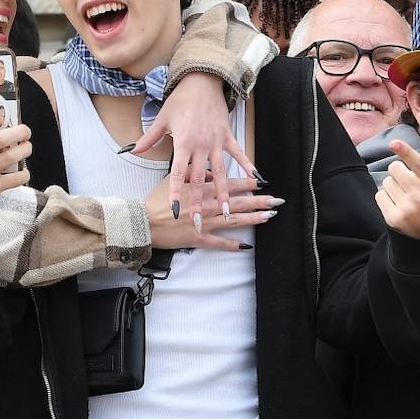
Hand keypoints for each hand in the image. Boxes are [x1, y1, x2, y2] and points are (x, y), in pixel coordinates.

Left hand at [131, 72, 258, 226]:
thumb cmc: (180, 100)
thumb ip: (149, 138)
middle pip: (200, 180)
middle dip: (200, 202)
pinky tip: (256, 179)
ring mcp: (216, 142)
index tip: (175, 211)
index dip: (176, 194)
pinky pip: (239, 153)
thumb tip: (131, 151)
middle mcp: (201, 146)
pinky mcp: (228, 136)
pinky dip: (247, 165)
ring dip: (225, 193)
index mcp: (183, 143)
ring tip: (230, 212)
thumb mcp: (162, 118)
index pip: (177, 174)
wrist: (201, 81)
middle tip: (200, 222)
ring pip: (221, 172)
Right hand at [145, 176, 281, 252]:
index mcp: (200, 189)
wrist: (142, 222)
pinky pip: (219, 243)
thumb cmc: (156, 200)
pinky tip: (246, 246)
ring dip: (253, 218)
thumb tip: (208, 171)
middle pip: (238, 202)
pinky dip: (232, 245)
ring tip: (269, 217)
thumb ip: (193, 174)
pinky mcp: (199, 239)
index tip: (262, 182)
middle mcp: (207, 206)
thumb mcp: (174, 179)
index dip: (248, 184)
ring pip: (233, 221)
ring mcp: (204, 224)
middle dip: (259, 201)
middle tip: (277, 200)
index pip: (229, 184)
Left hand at [375, 141, 419, 239]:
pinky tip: (398, 206)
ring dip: (393, 187)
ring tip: (406, 197)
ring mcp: (406, 209)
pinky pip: (380, 195)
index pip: (419, 165)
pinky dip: (385, 198)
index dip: (406, 152)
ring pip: (387, 182)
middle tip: (411, 184)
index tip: (394, 143)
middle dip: (400, 172)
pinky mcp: (393, 218)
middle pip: (395, 169)